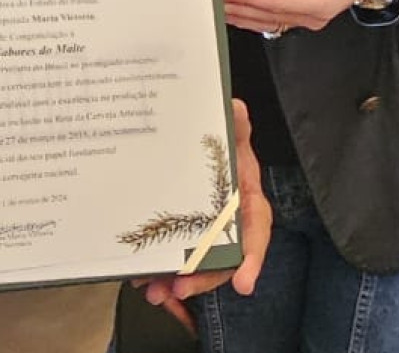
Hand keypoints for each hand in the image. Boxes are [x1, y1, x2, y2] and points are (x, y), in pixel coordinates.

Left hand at [136, 99, 270, 330]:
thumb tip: (235, 106)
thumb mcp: (231, 135)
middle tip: (179, 288)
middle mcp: (230, 228)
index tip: (243, 283)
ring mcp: (206, 239)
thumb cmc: (224, 150)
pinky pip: (175, 264)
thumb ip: (234, 125)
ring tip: (154, 291)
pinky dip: (160, 275)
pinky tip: (142, 280)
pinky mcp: (183, 243)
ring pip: (196, 269)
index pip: (256, 235)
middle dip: (202, 280)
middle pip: (222, 262)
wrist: (202, 152)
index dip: (252, 261)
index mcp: (247, 206)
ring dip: (176, 283)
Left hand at [219, 0, 398, 35]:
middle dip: (239, 9)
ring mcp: (305, 12)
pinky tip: (234, 10)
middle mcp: (312, 13)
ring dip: (241, 14)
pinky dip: (251, 12)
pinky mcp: (300, 4)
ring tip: (215, 7)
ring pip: (267, 19)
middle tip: (212, 1)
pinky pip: (271, 14)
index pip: (281, 3)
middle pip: (269, 15)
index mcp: (325, 3)